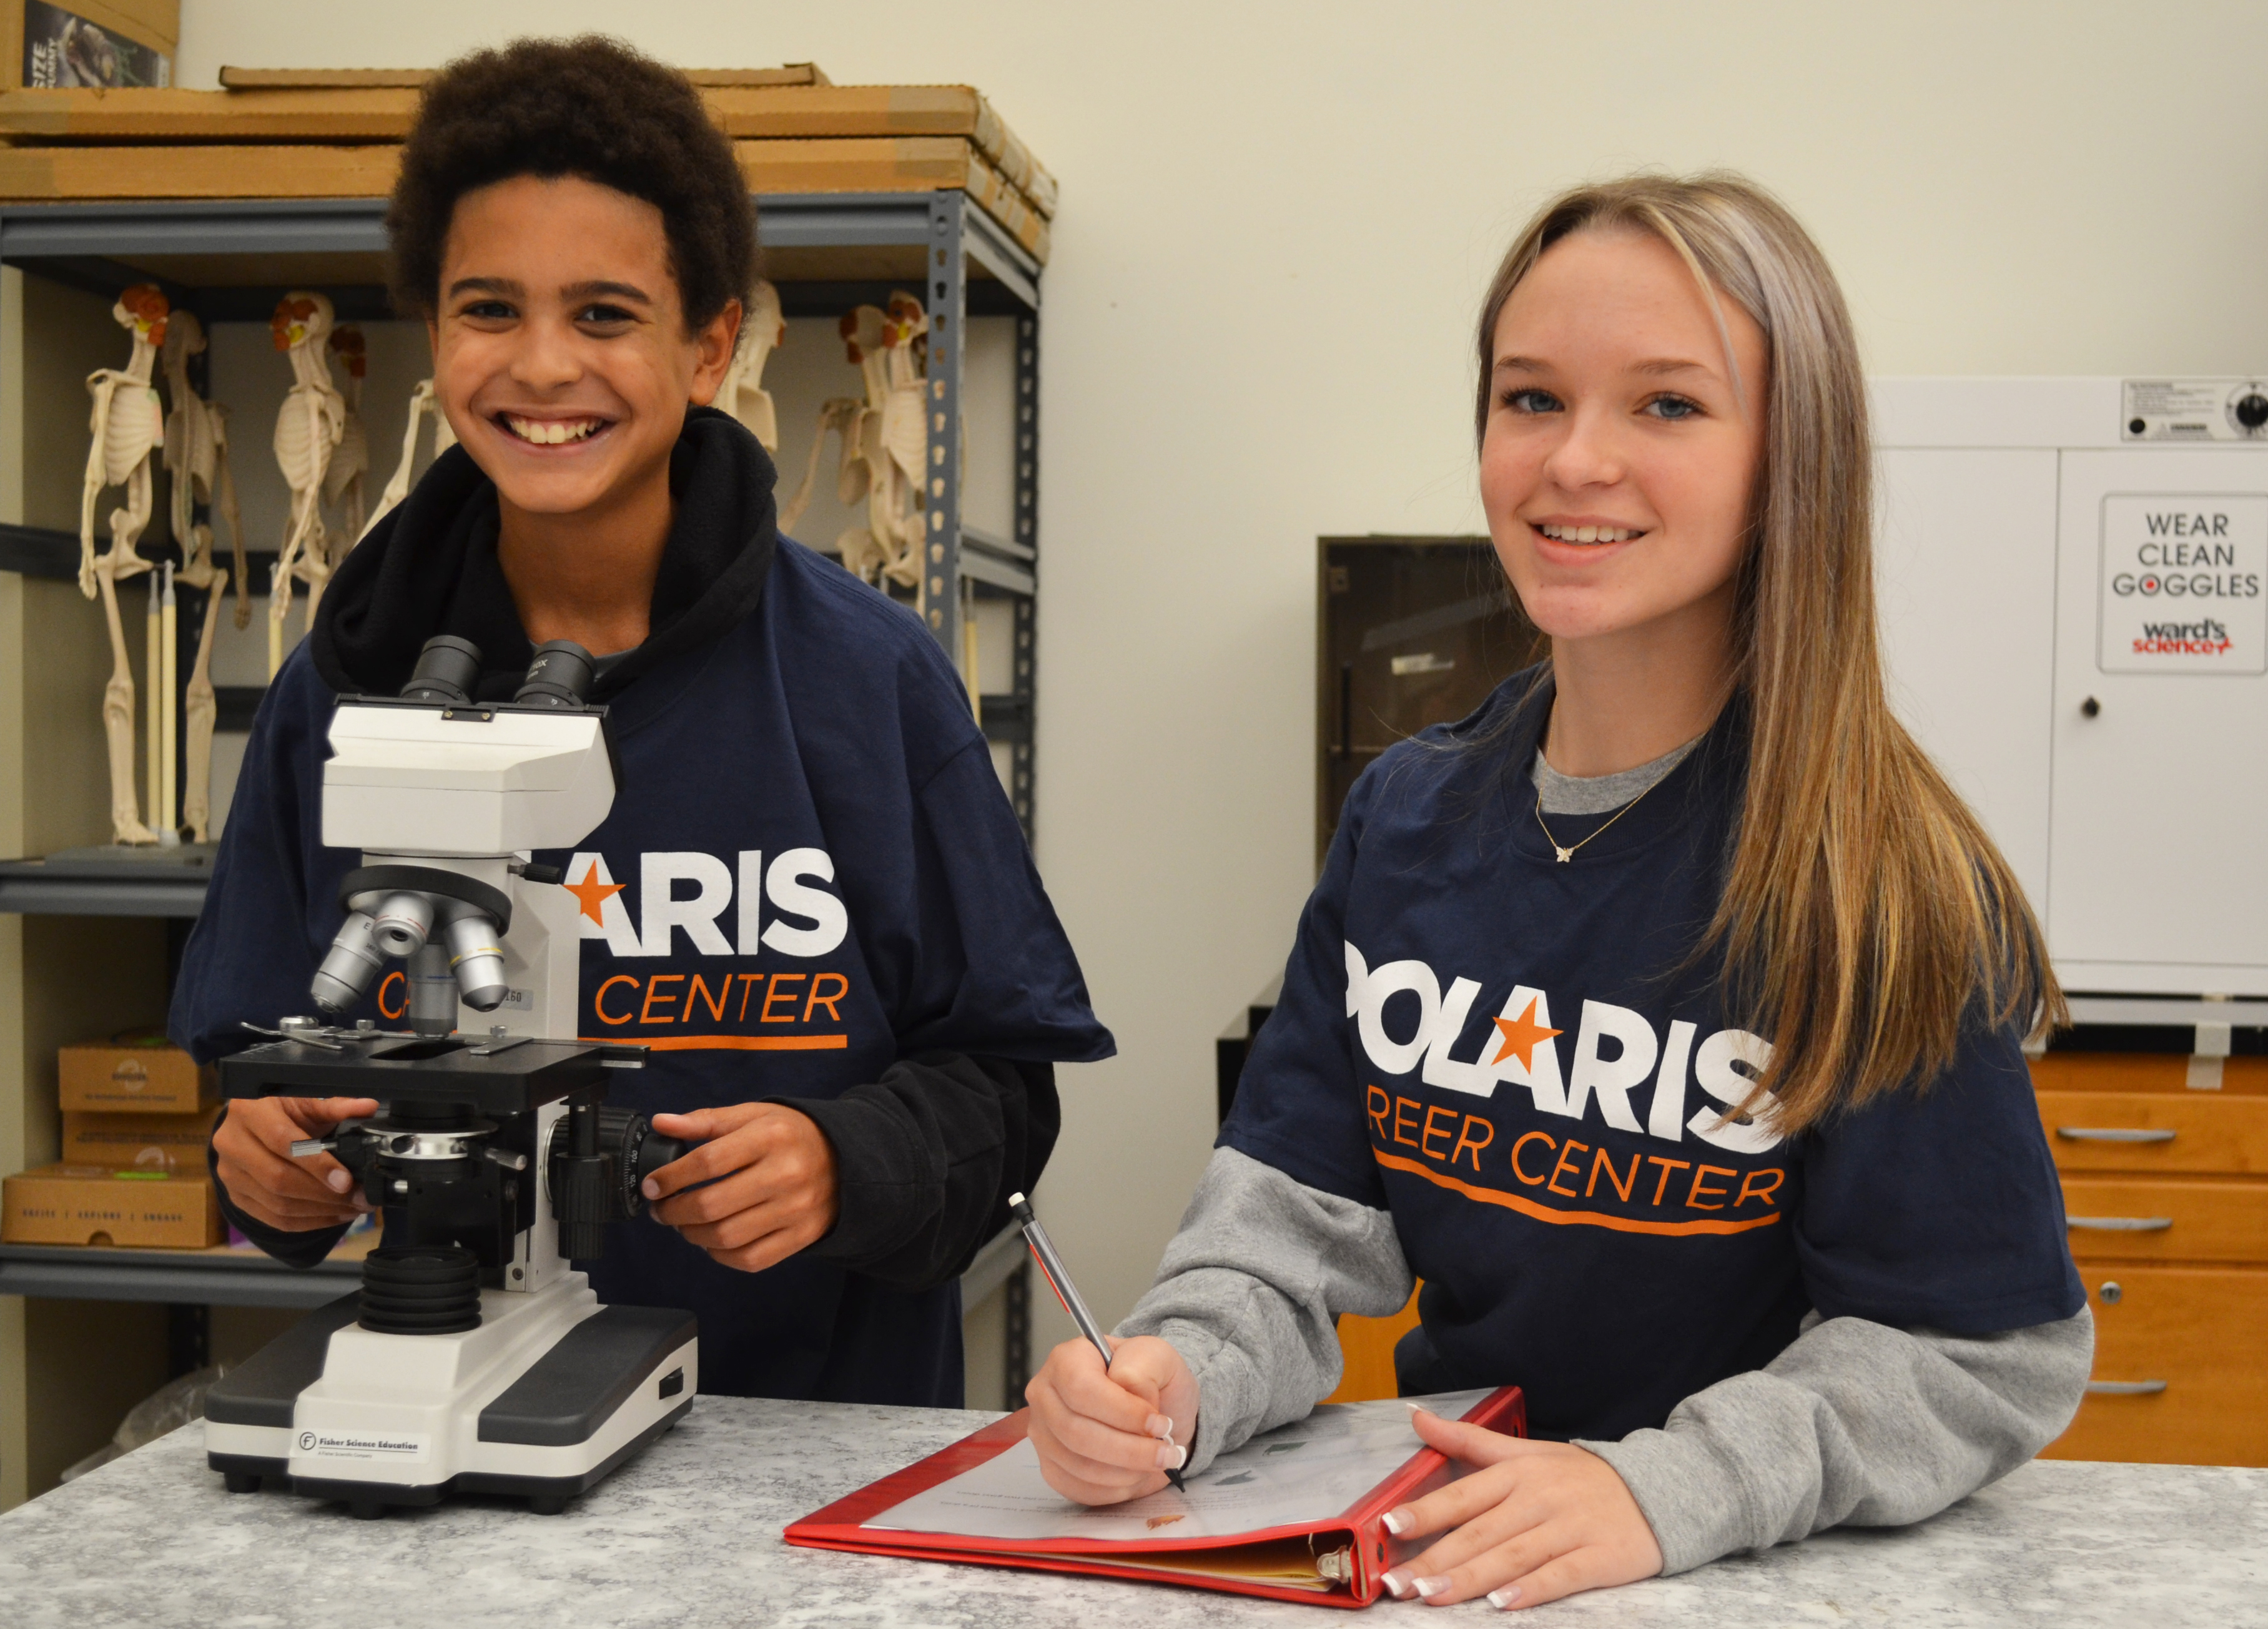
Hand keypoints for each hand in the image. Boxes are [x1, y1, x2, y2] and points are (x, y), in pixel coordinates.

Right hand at [212, 1096, 377, 1231]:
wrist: (251, 1123)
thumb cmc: (281, 1108)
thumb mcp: (304, 1099)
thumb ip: (334, 1106)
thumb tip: (367, 1107)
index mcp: (248, 1112)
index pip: (282, 1142)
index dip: (316, 1163)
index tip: (346, 1180)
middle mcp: (231, 1144)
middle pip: (278, 1179)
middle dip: (325, 1194)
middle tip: (360, 1198)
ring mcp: (230, 1175)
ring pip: (277, 1204)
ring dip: (321, 1211)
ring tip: (354, 1207)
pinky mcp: (237, 1197)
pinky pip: (274, 1219)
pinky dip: (309, 1222)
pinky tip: (335, 1215)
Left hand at [644, 1103, 837, 1272]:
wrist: (846, 1160)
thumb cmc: (792, 1135)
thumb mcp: (754, 1115)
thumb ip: (707, 1120)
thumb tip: (662, 1123)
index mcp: (770, 1137)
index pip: (707, 1162)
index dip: (671, 1177)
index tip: (652, 1185)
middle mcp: (785, 1174)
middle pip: (711, 1204)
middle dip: (673, 1211)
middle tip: (661, 1210)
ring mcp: (795, 1209)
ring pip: (726, 1236)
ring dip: (692, 1235)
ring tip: (684, 1225)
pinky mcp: (801, 1237)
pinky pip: (749, 1258)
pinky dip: (721, 1255)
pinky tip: (712, 1241)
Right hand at [1025, 1333, 1199, 1504]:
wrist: (1151, 1415)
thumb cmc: (1151, 1381)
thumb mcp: (1157, 1357)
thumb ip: (1143, 1366)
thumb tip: (1126, 1389)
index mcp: (1066, 1359)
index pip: (1081, 1388)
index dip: (1122, 1411)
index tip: (1159, 1423)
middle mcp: (1045, 1395)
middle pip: (1076, 1432)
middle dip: (1130, 1449)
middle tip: (1166, 1453)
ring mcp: (1043, 1435)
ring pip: (1079, 1465)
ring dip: (1127, 1471)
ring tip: (1157, 1462)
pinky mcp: (1052, 1469)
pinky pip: (1079, 1489)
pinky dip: (1116, 1489)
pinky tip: (1137, 1474)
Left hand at [1378, 1407, 1661, 1608]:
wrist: (1658, 1490)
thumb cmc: (1580, 1476)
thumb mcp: (1526, 1452)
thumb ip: (1469, 1440)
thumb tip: (1417, 1418)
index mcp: (1519, 1472)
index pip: (1463, 1494)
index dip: (1425, 1511)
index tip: (1388, 1526)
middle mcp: (1540, 1498)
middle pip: (1481, 1532)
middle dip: (1435, 1558)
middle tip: (1397, 1583)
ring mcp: (1571, 1528)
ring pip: (1513, 1556)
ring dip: (1471, 1578)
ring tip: (1432, 1595)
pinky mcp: (1601, 1557)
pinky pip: (1561, 1576)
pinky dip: (1531, 1590)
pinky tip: (1503, 1605)